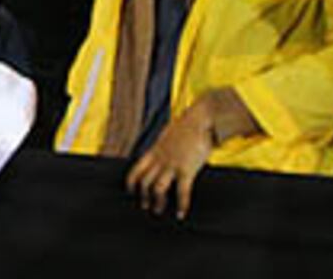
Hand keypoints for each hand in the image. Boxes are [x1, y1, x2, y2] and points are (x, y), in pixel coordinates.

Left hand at [125, 97, 233, 218]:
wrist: (201, 118)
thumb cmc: (189, 124)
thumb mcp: (170, 134)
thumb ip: (165, 145)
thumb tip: (166, 148)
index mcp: (155, 150)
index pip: (136, 168)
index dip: (131, 182)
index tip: (131, 191)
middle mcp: (160, 158)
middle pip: (145, 181)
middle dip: (143, 196)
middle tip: (145, 206)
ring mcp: (172, 164)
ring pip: (157, 188)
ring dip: (157, 202)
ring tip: (158, 211)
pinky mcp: (186, 169)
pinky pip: (181, 192)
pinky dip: (181, 205)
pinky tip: (180, 214)